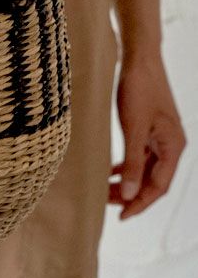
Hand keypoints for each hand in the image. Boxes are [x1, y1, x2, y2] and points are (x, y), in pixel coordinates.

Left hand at [109, 51, 186, 219]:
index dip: (139, 203)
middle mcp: (171, 145)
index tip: (121, 217)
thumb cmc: (139, 91)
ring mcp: (161, 137)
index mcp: (173, 147)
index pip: (158, 187)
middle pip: (152, 180)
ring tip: (104, 190)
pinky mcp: (150, 128)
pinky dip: (126, 166)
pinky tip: (111, 172)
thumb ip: (132, 162)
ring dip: (127, 181)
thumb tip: (129, 194)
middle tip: (105, 203)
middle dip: (130, 194)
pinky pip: (140, 156)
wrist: (140, 60)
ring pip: (145, 169)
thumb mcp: (133, 129)